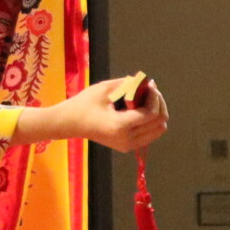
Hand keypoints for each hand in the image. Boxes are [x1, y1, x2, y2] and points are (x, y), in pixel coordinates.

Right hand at [17, 74, 170, 152]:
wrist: (69, 123)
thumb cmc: (83, 104)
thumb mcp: (104, 89)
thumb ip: (128, 84)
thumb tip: (146, 82)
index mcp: (120, 126)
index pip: (151, 114)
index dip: (155, 97)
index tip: (149, 84)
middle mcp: (127, 139)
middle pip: (159, 123)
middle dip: (158, 103)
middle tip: (149, 89)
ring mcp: (128, 145)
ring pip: (158, 130)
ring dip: (156, 112)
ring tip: (145, 98)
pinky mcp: (127, 146)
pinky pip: (150, 134)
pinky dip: (150, 121)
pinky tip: (139, 109)